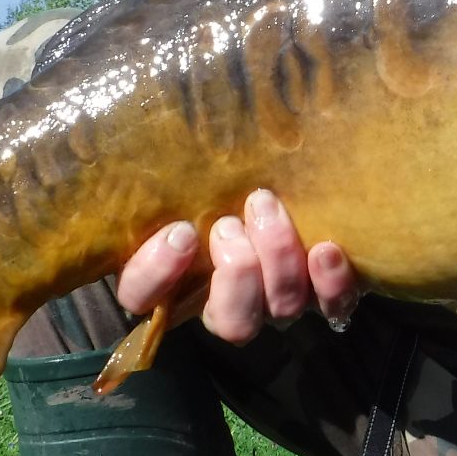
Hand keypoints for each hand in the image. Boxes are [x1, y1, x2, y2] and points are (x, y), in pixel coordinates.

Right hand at [115, 188, 360, 343]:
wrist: (287, 174)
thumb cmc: (217, 173)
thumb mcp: (183, 172)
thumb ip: (163, 176)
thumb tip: (124, 135)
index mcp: (177, 278)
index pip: (143, 300)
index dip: (155, 275)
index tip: (179, 233)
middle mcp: (228, 302)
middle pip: (230, 321)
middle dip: (235, 272)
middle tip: (231, 223)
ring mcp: (278, 303)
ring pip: (280, 309)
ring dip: (276, 258)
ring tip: (267, 207)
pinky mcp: (324, 297)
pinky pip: (332, 307)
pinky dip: (330, 283)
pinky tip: (326, 250)